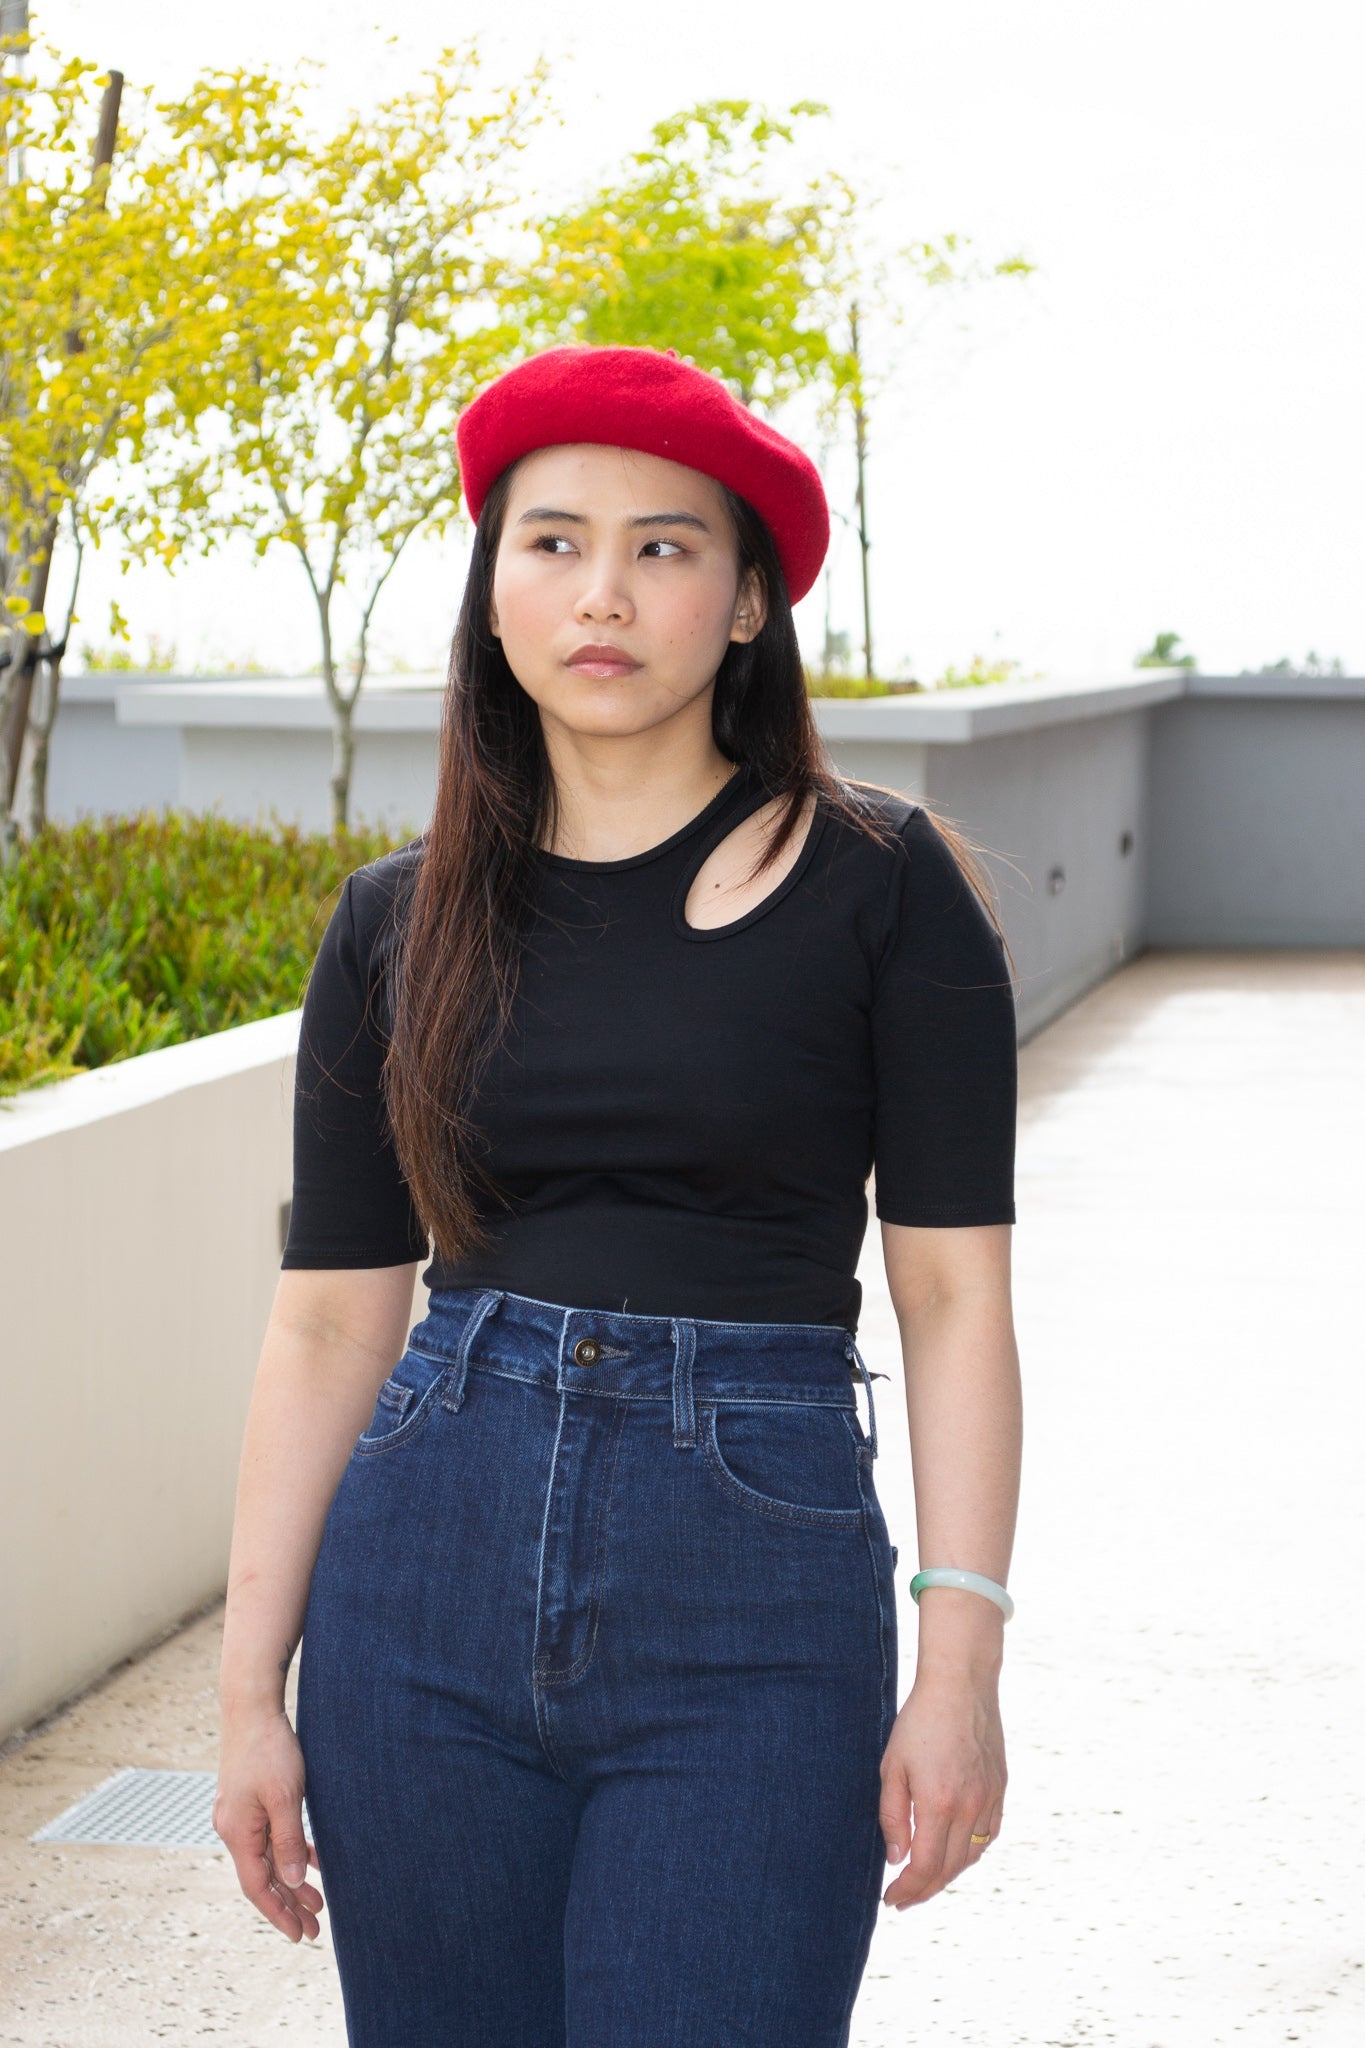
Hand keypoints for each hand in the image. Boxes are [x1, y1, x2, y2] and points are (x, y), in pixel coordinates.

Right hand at [214, 1707, 324, 1941]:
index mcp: (238, 1833)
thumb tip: (290, 1883)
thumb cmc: (270, 1750)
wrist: (252, 1708)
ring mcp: (239, 1815)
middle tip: (315, 1928)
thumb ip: (288, 1842)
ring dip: (291, 1881)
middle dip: (288, 1904)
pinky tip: (313, 1861)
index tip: (300, 1935)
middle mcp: (233, 1829)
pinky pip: (269, 1838)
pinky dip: (289, 1853)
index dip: (278, 1914)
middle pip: (262, 1878)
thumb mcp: (285, 1798)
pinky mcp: (248, 1801)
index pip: (257, 1888)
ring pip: (267, 1859)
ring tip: (318, 1902)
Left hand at [878, 1667, 1006, 1908]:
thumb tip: (897, 1859)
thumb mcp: (892, 1766)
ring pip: (971, 1856)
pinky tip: (955, 1853)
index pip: (926, 1868)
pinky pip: (988, 1835)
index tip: (891, 1899)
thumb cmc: (919, 1723)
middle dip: (925, 1889)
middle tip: (904, 1897)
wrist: (961, 1686)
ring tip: (925, 1879)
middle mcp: (970, 1808)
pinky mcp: (1000, 1789)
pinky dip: (971, 1852)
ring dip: (948, 1874)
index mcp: (939, 1804)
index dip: (908, 1890)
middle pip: (950, 1869)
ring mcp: (989, 1799)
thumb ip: (893, 1816)